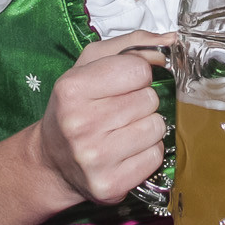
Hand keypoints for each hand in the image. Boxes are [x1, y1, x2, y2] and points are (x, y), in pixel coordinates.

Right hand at [33, 31, 169, 204]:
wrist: (52, 161)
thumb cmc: (75, 107)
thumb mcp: (90, 66)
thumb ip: (132, 45)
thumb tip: (171, 39)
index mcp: (72, 89)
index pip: (139, 69)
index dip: (138, 75)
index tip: (124, 83)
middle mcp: (80, 124)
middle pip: (150, 99)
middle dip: (142, 101)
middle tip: (121, 110)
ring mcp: (94, 158)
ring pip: (157, 128)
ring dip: (147, 126)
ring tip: (124, 130)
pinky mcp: (110, 185)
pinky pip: (155, 157)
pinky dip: (147, 152)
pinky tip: (126, 151)